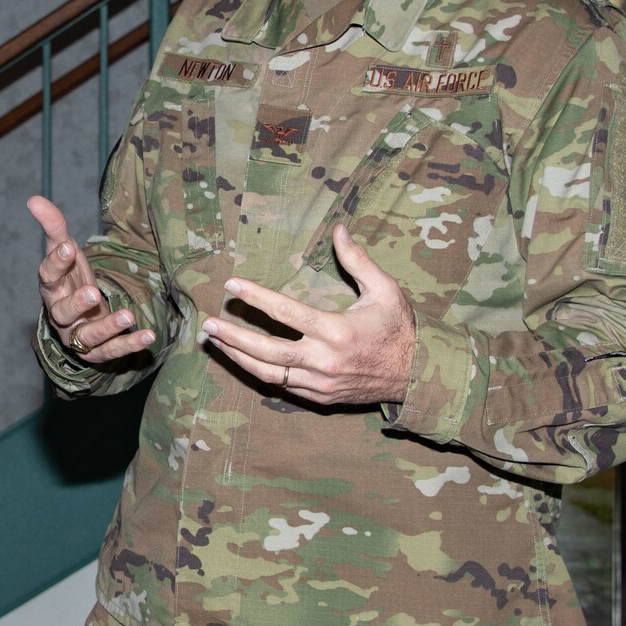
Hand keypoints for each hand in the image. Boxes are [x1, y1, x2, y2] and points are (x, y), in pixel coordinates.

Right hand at [28, 196, 152, 362]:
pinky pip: (112, 351)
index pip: (48, 275)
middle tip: (93, 292)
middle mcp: (60, 314)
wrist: (79, 315)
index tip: (68, 247)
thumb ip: (54, 226)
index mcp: (51, 287)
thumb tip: (34, 198)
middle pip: (62, 311)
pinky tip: (148, 336)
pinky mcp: (96, 352)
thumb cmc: (70, 278)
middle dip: (77, 303)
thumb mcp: (64, 250)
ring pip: (88, 336)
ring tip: (128, 315)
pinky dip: (130, 345)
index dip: (56, 262)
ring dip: (108, 326)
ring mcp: (77, 335)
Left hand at [199, 224, 415, 405]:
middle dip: (233, 337)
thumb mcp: (385, 290)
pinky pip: (282, 386)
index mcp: (337, 331)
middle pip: (267, 350)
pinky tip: (242, 359)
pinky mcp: (320, 398)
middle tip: (207, 324)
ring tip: (215, 342)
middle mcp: (324, 360)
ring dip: (238, 357)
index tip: (231, 284)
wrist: (417, 376)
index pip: (285, 312)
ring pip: (268, 373)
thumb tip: (338, 228)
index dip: (255, 297)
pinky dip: (259, 372)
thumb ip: (358, 260)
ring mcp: (320, 383)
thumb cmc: (400, 328)